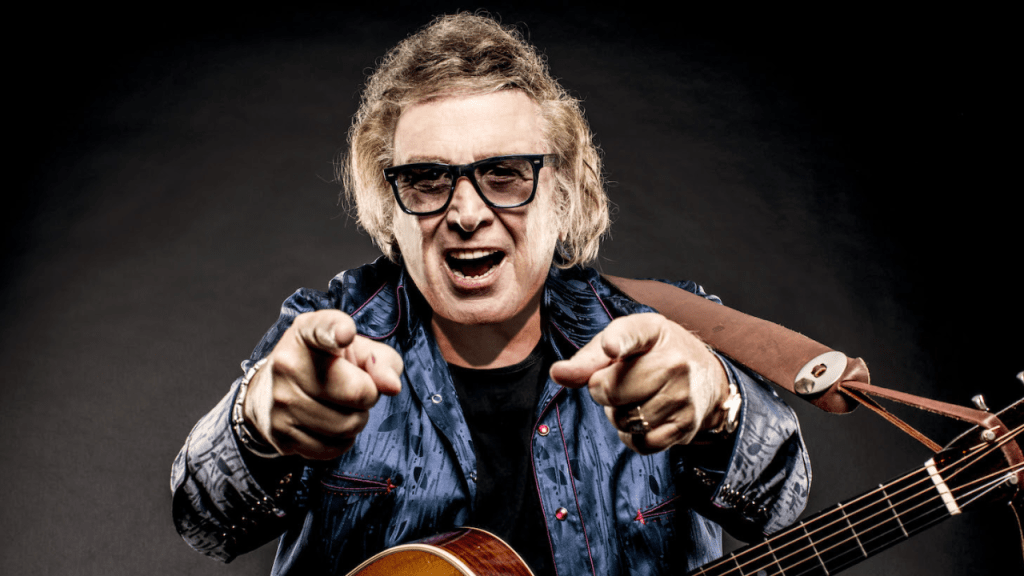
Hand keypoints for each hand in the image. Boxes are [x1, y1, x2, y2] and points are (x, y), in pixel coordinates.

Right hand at [242, 310, 403, 459]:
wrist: (276, 389)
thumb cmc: (328, 364)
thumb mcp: (359, 350)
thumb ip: (382, 361)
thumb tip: (392, 386)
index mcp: (308, 332)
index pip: (323, 329)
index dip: (337, 331)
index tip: (345, 334)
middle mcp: (288, 363)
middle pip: (357, 392)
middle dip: (367, 395)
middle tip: (353, 388)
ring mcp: (280, 400)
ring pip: (347, 426)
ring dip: (355, 420)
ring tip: (340, 405)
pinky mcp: (280, 433)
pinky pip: (332, 448)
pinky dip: (341, 441)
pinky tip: (329, 423)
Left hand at [549, 313, 729, 453]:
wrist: (705, 375)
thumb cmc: (652, 354)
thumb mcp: (623, 344)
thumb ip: (587, 359)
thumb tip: (558, 374)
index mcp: (652, 331)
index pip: (632, 334)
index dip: (617, 342)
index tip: (610, 347)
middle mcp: (674, 361)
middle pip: (610, 391)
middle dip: (603, 392)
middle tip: (619, 383)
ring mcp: (682, 395)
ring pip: (624, 420)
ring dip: (619, 416)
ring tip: (635, 398)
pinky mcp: (686, 425)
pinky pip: (641, 443)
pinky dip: (633, 437)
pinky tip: (643, 418)